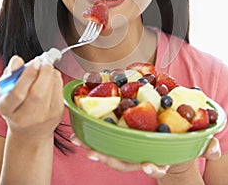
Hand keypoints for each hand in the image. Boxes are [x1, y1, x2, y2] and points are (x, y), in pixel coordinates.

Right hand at [0, 55, 63, 139]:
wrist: (30, 131)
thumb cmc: (17, 106)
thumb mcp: (7, 91)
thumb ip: (11, 74)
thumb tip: (17, 61)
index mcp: (7, 108)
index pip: (18, 93)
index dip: (28, 75)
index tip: (34, 62)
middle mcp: (24, 117)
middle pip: (38, 93)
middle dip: (43, 72)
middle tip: (42, 62)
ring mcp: (42, 117)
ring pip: (51, 89)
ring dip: (50, 73)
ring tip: (45, 69)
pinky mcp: (56, 113)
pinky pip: (59, 89)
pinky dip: (56, 78)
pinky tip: (50, 78)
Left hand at [70, 134, 220, 177]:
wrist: (167, 139)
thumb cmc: (177, 140)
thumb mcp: (192, 141)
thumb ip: (204, 145)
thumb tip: (216, 147)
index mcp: (157, 156)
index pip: (154, 165)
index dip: (152, 167)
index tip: (150, 165)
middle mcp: (140, 154)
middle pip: (125, 162)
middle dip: (109, 159)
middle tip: (94, 153)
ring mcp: (129, 147)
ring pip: (111, 152)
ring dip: (95, 147)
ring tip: (79, 141)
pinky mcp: (121, 136)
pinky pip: (106, 137)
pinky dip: (93, 133)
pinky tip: (80, 126)